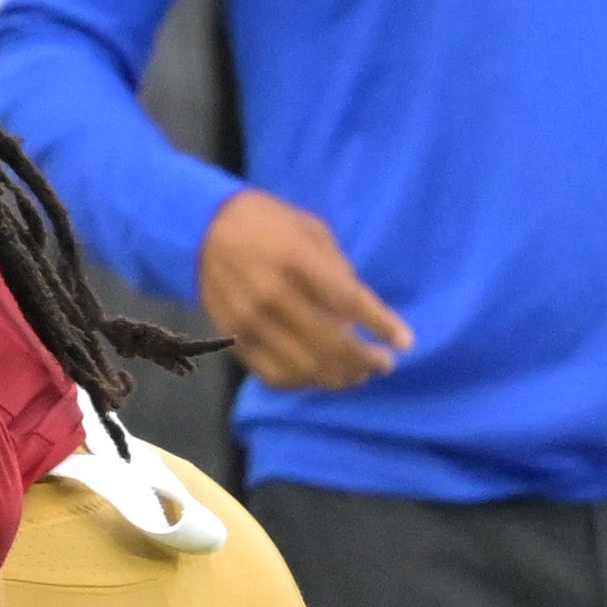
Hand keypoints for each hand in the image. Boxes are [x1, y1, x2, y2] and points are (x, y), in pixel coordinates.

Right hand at [198, 190, 412, 391]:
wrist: (202, 229)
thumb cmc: (267, 223)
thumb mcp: (311, 229)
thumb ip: (338, 269)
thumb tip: (361, 311)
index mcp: (297, 260)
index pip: (348, 302)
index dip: (381, 325)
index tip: (405, 342)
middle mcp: (273, 295)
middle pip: (330, 344)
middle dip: (366, 361)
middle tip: (383, 364)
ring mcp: (251, 322)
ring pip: (305, 368)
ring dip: (339, 378)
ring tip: (357, 375)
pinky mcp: (235, 340)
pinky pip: (274, 376)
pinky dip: (304, 383)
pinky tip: (320, 376)